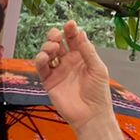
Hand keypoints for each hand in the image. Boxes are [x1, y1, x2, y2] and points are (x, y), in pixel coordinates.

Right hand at [34, 21, 123, 139]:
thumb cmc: (98, 92)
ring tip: (54, 49)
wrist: (90, 114)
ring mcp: (58, 71)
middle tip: (57, 36)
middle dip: (55, 35)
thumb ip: (88, 51)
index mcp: (82, 57)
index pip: (74, 39)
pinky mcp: (49, 81)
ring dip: (48, 46)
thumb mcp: (97, 68)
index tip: (70, 24)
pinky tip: (44, 58)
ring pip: (48, 53)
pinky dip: (40, 60)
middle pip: (58, 42)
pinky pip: (41, 68)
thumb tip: (81, 33)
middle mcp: (69, 62)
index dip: (71, 30)